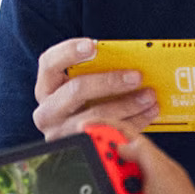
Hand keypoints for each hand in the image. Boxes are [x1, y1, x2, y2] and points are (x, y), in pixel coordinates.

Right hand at [32, 38, 157, 139]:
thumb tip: (128, 58)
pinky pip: (109, 135)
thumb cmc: (85, 104)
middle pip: (76, 90)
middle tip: (136, 76)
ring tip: (148, 96)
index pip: (49, 63)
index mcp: (46, 87)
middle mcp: (48, 111)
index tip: (93, 45)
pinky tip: (148, 112)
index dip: (69, 51)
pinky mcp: (80, 148)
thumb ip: (95, 72)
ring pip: (96, 116)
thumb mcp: (82, 86)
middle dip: (110, 82)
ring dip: (128, 105)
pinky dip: (133, 123)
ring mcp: (61, 132)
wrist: (80, 140)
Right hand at [70, 121, 194, 193]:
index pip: (122, 133)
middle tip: (103, 174)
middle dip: (100, 165)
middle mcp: (138, 173)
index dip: (103, 126)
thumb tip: (118, 144)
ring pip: (106, 185)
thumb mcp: (162, 172)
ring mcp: (132, 193)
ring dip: (110, 193)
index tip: (84, 127)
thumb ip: (141, 153)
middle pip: (108, 158)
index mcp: (148, 157)